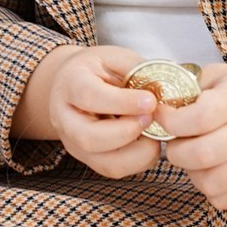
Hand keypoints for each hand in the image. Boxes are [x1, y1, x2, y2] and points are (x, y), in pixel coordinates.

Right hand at [22, 43, 165, 177]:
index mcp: (70, 84)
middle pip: (89, 138)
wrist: (72, 85)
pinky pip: (115, 170)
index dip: (122, 102)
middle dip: (127, 133)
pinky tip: (149, 142)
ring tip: (155, 133)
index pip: (90, 97)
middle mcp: (65, 119)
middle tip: (151, 118)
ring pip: (104, 163)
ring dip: (138, 153)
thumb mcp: (114, 57)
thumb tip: (161, 92)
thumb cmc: (97, 69)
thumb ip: (135, 70)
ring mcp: (74, 143)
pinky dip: (139, 160)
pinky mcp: (88, 160)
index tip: (150, 101)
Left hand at [152, 63, 226, 210]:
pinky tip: (211, 170)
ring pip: (211, 183)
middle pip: (203, 154)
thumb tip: (156, 103)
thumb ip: (188, 85)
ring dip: (191, 173)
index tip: (163, 116)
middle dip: (176, 151)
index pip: (200, 117)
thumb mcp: (221, 74)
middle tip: (175, 142)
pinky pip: (223, 200)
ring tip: (194, 157)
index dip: (172, 121)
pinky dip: (209, 189)